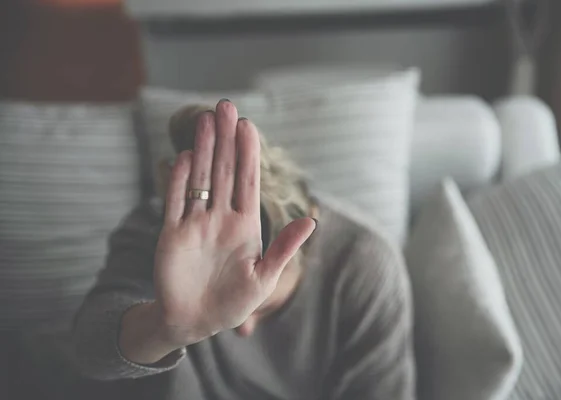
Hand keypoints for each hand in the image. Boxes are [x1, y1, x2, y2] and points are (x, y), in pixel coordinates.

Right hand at [152, 101, 315, 347]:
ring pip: (201, 179)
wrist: (194, 323)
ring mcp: (195, 224)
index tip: (249, 126)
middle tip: (225, 106)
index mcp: (245, 226)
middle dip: (226, 139)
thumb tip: (311, 221)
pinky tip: (186, 156)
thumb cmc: (233, 302)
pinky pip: (175, 202)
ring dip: (204, 149)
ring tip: (206, 120)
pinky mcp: (171, 234)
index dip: (249, 153)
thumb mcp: (264, 278)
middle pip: (224, 171)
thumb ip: (284, 248)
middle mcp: (220, 218)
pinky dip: (179, 180)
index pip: (248, 182)